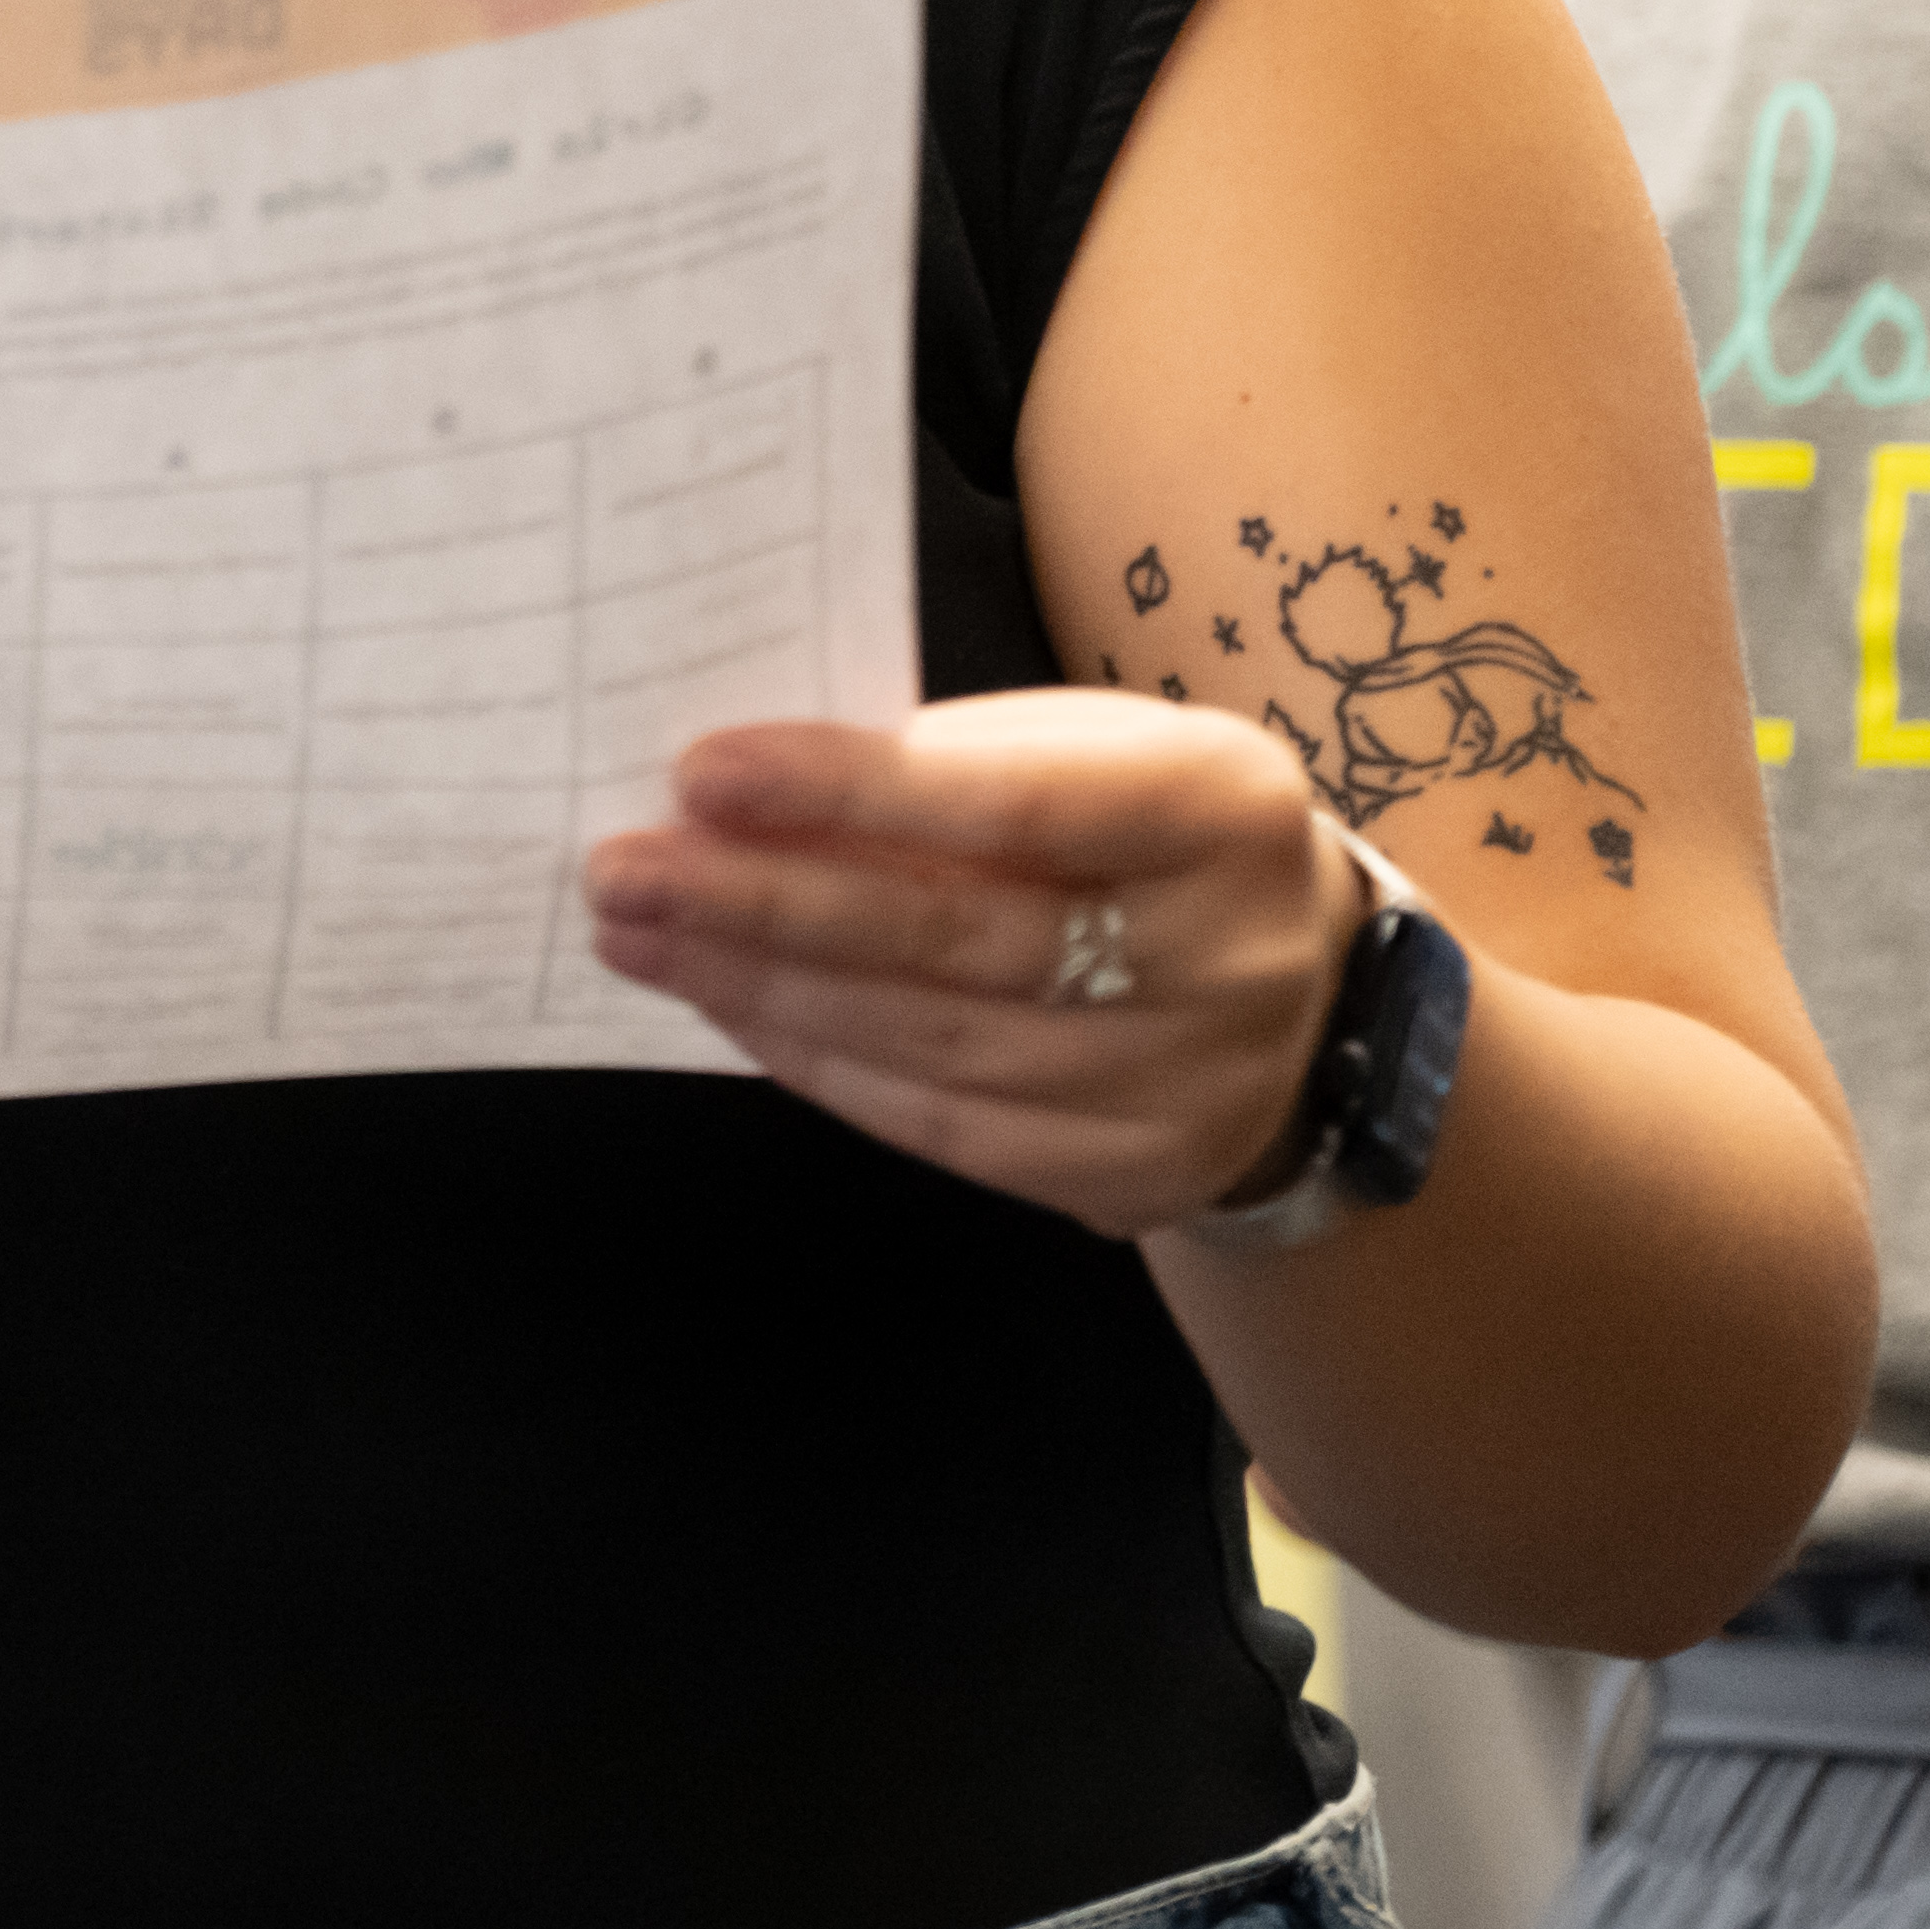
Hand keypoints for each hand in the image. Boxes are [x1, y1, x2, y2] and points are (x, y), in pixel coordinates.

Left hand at [577, 690, 1358, 1239]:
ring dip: (762, 990)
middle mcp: (1226, 959)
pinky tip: (733, 1009)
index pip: (1018, 802)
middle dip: (767, 905)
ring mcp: (1189, 1087)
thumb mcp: (1095, 752)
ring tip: (640, 936)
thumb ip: (953, 767)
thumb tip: (741, 797)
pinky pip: (945, 1127)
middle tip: (624, 873)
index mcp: (1224, 808)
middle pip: (962, 940)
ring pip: (937, 1045)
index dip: (854, 792)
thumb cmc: (1145, 831)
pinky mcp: (1136, 1176)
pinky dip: (820, 1063)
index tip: (703, 773)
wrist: (1305, 989)